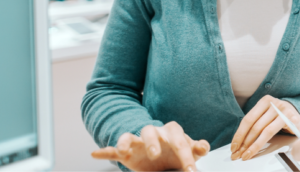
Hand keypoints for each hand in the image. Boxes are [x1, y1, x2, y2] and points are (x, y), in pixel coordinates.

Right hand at [90, 122, 209, 171]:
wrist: (161, 155)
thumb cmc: (176, 151)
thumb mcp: (188, 151)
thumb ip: (196, 148)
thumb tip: (204, 146)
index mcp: (171, 132)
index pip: (178, 139)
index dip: (186, 154)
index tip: (191, 171)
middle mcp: (153, 134)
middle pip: (150, 131)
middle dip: (151, 142)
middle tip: (155, 155)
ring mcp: (138, 142)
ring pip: (129, 137)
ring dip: (126, 142)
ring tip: (123, 150)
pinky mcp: (126, 153)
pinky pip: (113, 150)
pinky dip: (104, 152)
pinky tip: (95, 154)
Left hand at [230, 95, 299, 160]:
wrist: (297, 113)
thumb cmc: (278, 116)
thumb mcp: (266, 115)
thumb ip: (255, 124)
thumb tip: (239, 142)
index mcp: (264, 101)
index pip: (248, 119)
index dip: (239, 134)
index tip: (234, 146)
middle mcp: (274, 104)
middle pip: (255, 126)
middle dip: (245, 142)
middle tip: (239, 153)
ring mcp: (283, 111)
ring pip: (265, 131)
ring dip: (254, 145)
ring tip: (247, 154)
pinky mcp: (291, 119)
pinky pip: (276, 133)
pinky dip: (265, 143)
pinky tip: (258, 149)